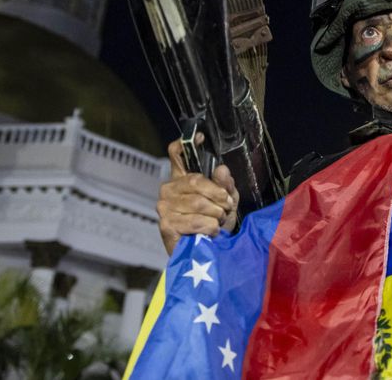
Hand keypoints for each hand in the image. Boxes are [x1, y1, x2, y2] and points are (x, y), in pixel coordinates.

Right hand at [156, 133, 239, 254]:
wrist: (206, 254)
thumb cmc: (213, 224)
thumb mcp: (226, 201)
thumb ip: (225, 185)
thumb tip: (222, 170)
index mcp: (181, 178)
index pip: (176, 154)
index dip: (186, 143)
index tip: (200, 137)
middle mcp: (169, 189)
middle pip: (196, 180)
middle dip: (218, 196)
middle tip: (226, 208)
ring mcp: (164, 206)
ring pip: (198, 202)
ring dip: (216, 214)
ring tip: (218, 222)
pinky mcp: (165, 225)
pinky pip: (195, 221)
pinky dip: (210, 227)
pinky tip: (210, 232)